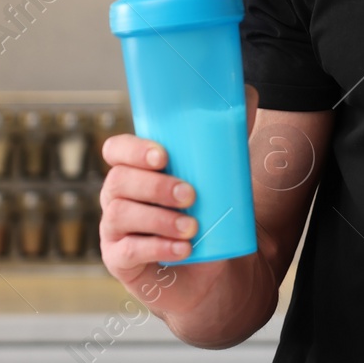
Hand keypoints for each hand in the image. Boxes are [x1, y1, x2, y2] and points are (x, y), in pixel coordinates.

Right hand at [99, 86, 258, 294]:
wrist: (218, 269)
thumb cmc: (213, 213)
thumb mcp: (224, 172)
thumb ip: (232, 132)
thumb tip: (249, 93)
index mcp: (137, 169)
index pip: (116, 150)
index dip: (132, 150)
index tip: (163, 155)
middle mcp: (118, 196)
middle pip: (118, 181)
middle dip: (154, 186)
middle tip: (191, 195)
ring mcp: (115, 229)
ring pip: (120, 215)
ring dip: (158, 219)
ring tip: (192, 227)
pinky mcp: (120, 261)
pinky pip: (127, 251)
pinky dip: (156, 248)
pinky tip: (182, 250)